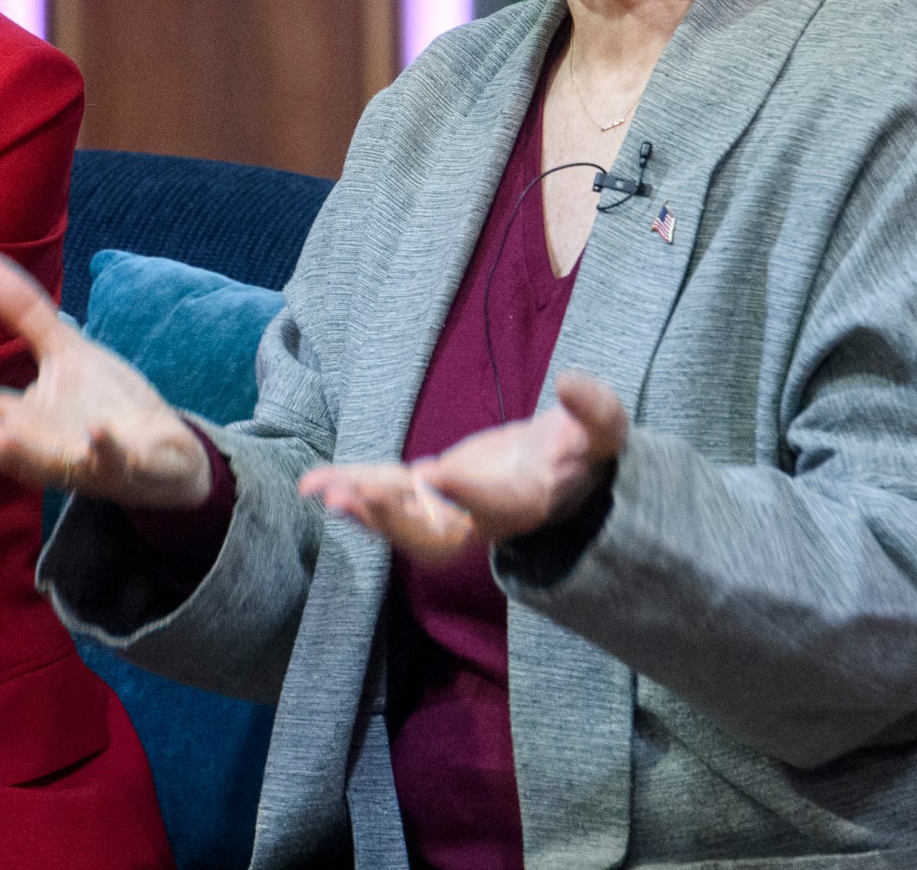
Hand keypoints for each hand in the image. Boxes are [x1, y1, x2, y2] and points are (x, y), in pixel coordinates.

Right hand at [0, 252, 212, 510]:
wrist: (172, 455)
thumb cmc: (107, 406)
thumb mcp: (65, 353)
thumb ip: (25, 315)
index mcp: (24, 419)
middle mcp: (43, 447)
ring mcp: (83, 462)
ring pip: (42, 463)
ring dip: (18, 451)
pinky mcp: (127, 468)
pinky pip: (114, 461)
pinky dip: (105, 449)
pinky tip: (98, 434)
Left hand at [299, 371, 628, 564]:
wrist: (566, 474)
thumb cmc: (586, 450)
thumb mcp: (603, 429)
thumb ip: (594, 411)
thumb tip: (571, 381)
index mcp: (527, 504)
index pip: (496, 507)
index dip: (466, 495)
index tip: (434, 474)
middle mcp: (482, 519)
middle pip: (435, 536)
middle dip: (392, 521)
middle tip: (353, 500)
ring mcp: (451, 511)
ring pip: (402, 520)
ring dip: (362, 508)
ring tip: (319, 491)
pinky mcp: (430, 494)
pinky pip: (387, 496)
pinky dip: (353, 488)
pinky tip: (313, 483)